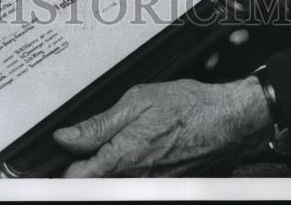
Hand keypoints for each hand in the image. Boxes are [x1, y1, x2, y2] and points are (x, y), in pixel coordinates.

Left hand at [53, 77, 271, 176]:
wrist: (229, 121)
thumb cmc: (188, 106)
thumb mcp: (137, 101)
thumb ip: (98, 125)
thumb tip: (66, 138)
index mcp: (123, 157)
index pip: (77, 180)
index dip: (65, 168)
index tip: (60, 158)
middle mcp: (136, 181)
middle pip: (96, 186)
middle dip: (87, 170)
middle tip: (90, 150)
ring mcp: (153, 188)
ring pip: (117, 186)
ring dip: (111, 170)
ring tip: (125, 145)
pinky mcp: (168, 189)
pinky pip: (139, 185)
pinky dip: (132, 172)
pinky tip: (145, 152)